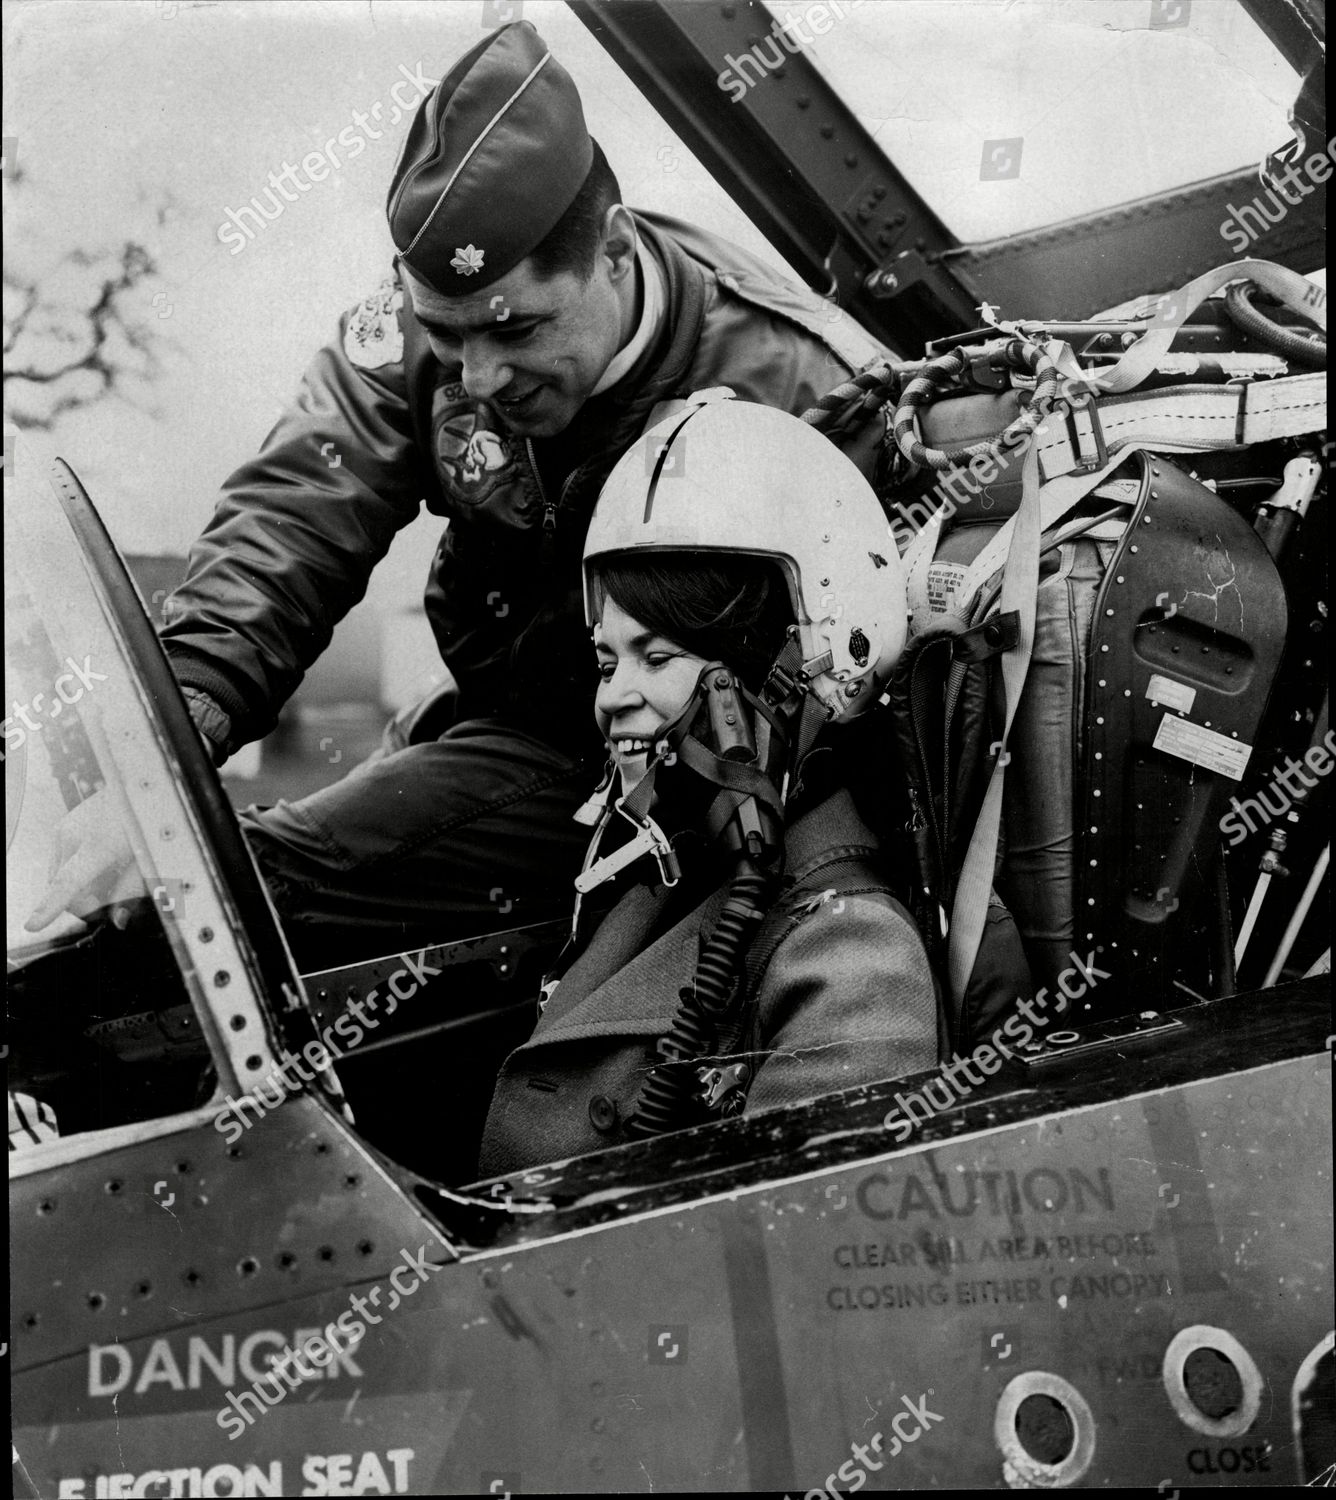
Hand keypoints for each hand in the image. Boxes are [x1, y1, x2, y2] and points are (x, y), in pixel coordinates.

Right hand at [24, 789, 143, 932]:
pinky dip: (77, 871)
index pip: (69, 882)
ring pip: (61, 878)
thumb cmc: (143, 821)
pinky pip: (62, 864)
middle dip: (86, 902)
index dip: (50, 906)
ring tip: (109, 870)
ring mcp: (63, 831)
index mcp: (98, 845)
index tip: (34, 924)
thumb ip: (131, 893)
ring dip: (81, 886)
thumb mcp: (146, 859)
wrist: (133, 786)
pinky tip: (98, 860)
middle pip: (66, 891)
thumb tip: (118, 921)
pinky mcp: (60, 829)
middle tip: (113, 894)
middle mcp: (74, 836)